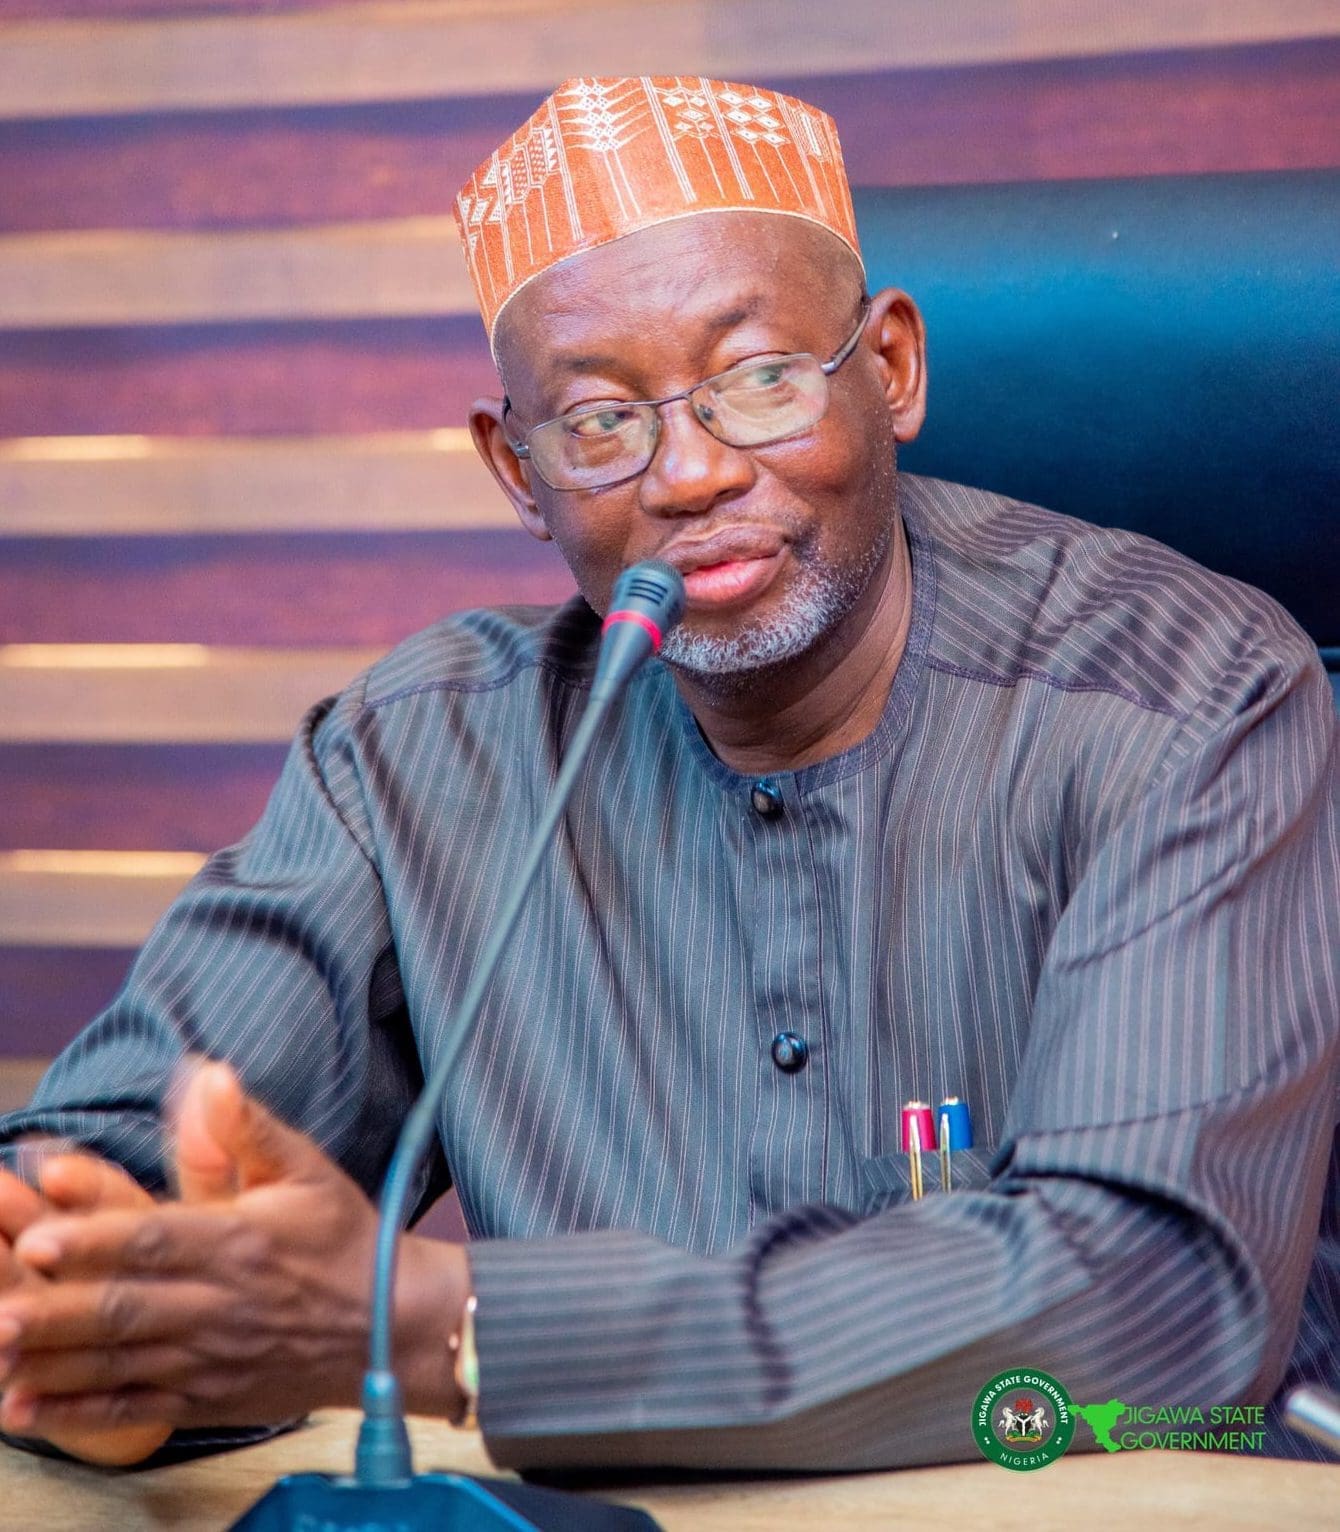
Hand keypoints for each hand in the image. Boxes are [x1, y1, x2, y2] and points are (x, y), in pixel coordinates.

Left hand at [0, 1065, 468, 1440]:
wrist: (391, 1325)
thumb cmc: (343, 1237)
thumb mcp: (307, 1167)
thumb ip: (248, 1125)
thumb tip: (211, 1073)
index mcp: (242, 1241)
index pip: (157, 1239)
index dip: (97, 1239)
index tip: (41, 1238)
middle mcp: (222, 1304)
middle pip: (126, 1309)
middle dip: (56, 1310)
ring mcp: (211, 1359)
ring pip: (119, 1363)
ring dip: (53, 1361)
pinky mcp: (206, 1399)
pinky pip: (132, 1410)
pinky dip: (76, 1414)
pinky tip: (24, 1409)